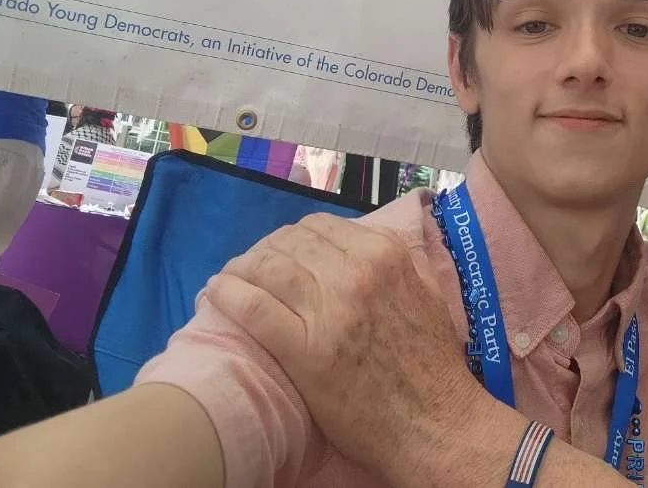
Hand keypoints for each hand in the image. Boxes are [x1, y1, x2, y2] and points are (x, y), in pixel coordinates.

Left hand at [204, 214, 484, 484]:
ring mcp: (329, 310)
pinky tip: (216, 292)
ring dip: (241, 268)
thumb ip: (402, 259)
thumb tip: (370, 240)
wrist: (432, 419)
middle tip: (252, 266)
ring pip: (269, 269)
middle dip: (265, 250)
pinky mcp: (305, 350)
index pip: (321, 227)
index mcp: (385, 255)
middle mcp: (356, 273)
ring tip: (228, 277)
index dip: (293, 237)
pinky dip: (229, 295)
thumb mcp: (429, 291)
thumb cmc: (432, 360)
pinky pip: (255, 309)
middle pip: (290, 243)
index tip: (282, 251)